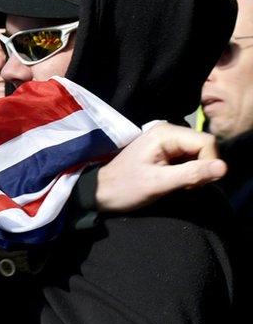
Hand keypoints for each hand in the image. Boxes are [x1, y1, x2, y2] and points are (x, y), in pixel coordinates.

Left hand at [96, 123, 226, 211]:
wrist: (100, 192)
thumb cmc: (125, 188)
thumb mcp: (159, 183)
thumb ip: (191, 174)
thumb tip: (224, 168)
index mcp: (165, 133)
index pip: (207, 142)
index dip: (208, 164)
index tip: (193, 183)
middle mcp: (168, 131)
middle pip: (204, 147)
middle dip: (201, 169)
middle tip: (184, 186)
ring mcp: (166, 140)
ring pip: (199, 154)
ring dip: (195, 172)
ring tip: (177, 185)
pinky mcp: (165, 150)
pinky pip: (189, 159)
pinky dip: (188, 172)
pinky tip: (175, 181)